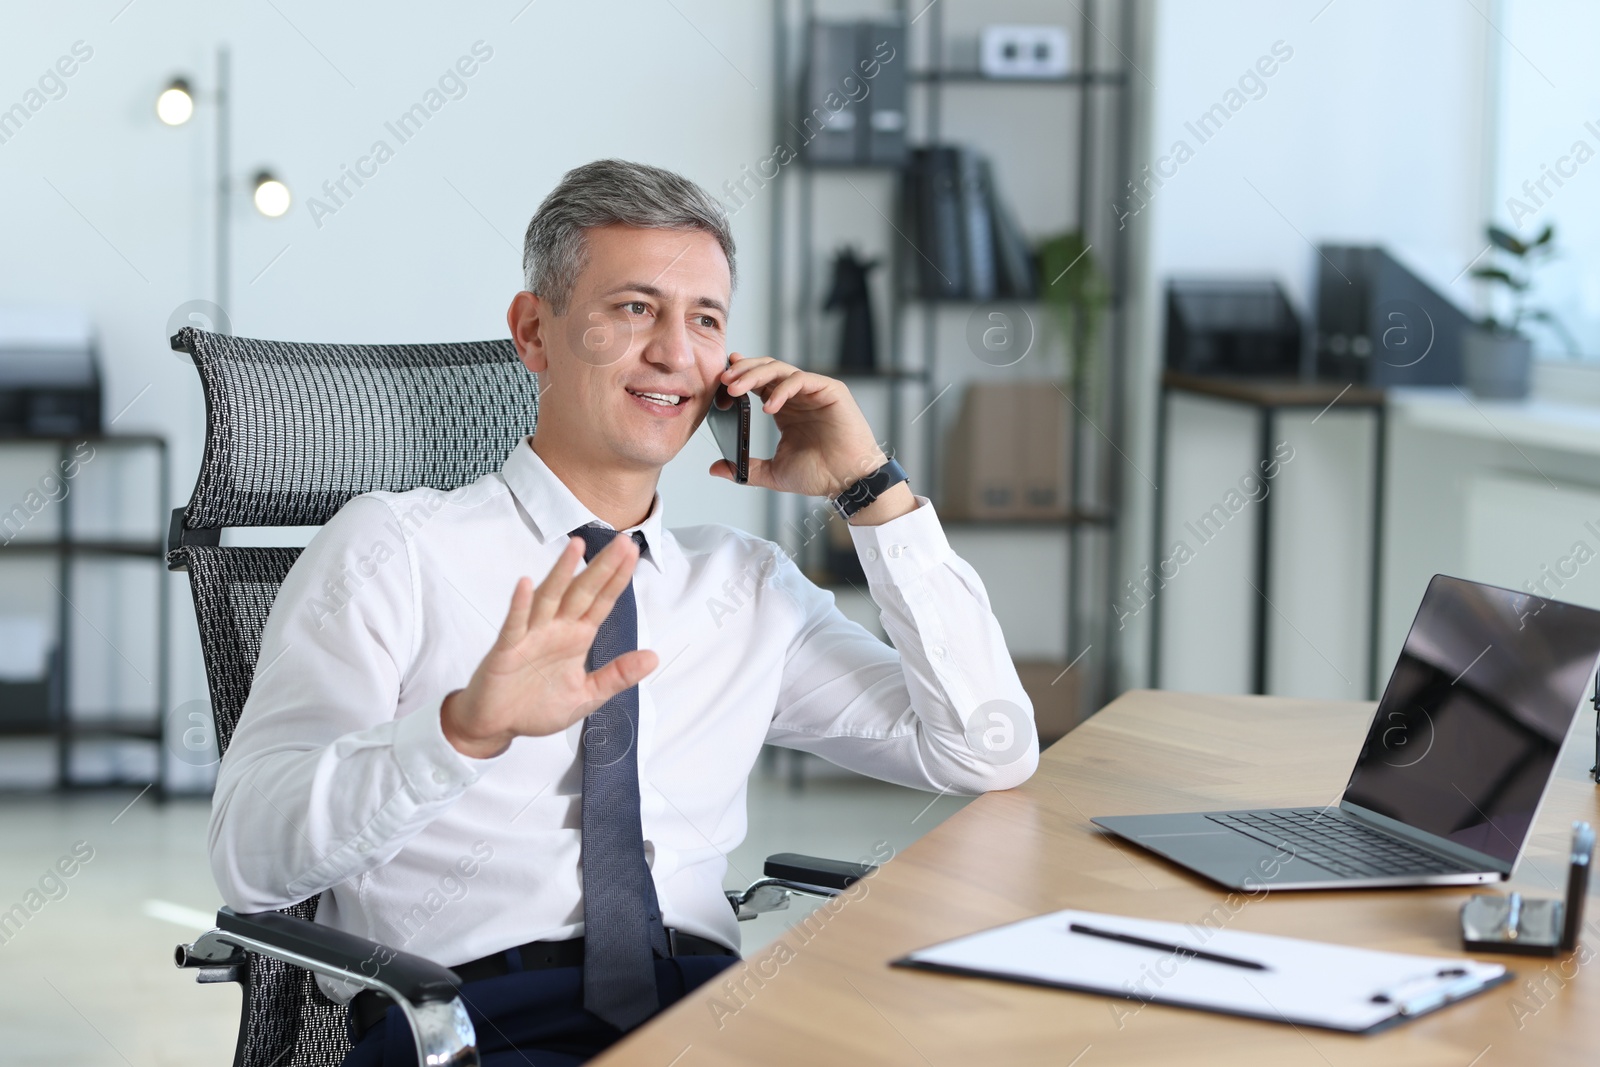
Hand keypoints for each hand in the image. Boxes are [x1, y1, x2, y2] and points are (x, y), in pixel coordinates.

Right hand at [440, 533, 657, 758]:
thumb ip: (617, 676)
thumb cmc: (538, 706)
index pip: (601, 602)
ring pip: (549, 598)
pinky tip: (527, 584)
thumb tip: (654, 658)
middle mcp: (556, 629)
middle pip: (582, 592)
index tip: (633, 553)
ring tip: (576, 546)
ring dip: (562, 572)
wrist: (498, 725)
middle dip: (602, 567)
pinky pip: (515, 624)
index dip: (617, 578)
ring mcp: (531, 635)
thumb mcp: (587, 696)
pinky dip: (520, 604)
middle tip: (621, 541)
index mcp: (577, 637)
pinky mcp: (507, 649)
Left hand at [708, 353, 889, 498]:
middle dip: (742, 371)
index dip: (739, 376)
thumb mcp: (773, 472)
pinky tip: (768, 406)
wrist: (848, 482)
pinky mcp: (831, 390)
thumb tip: (715, 468)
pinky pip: (801, 379)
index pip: (759, 382)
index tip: (720, 381)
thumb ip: (746, 468)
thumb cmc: (820, 475)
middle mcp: (798, 396)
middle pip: (766, 369)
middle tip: (723, 381)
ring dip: (755, 375)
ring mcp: (814, 391)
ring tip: (736, 389)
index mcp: (785, 409)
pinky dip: (782, 390)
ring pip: (781, 369)